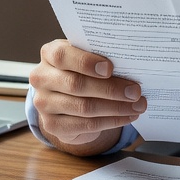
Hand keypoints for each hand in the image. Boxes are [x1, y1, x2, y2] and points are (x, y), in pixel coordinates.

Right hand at [29, 39, 145, 155]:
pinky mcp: (52, 125)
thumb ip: (100, 58)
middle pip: (76, 84)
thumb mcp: (87, 59)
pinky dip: (111, 121)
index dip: (86, 62)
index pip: (62, 56)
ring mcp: (43, 103)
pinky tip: (128, 116)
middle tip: (136, 91)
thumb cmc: (82, 71)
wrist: (68, 99)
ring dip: (116, 107)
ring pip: (84, 107)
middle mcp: (41, 78)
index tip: (110, 68)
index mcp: (49, 54)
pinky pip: (86, 125)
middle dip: (111, 89)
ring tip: (138, 105)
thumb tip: (130, 66)